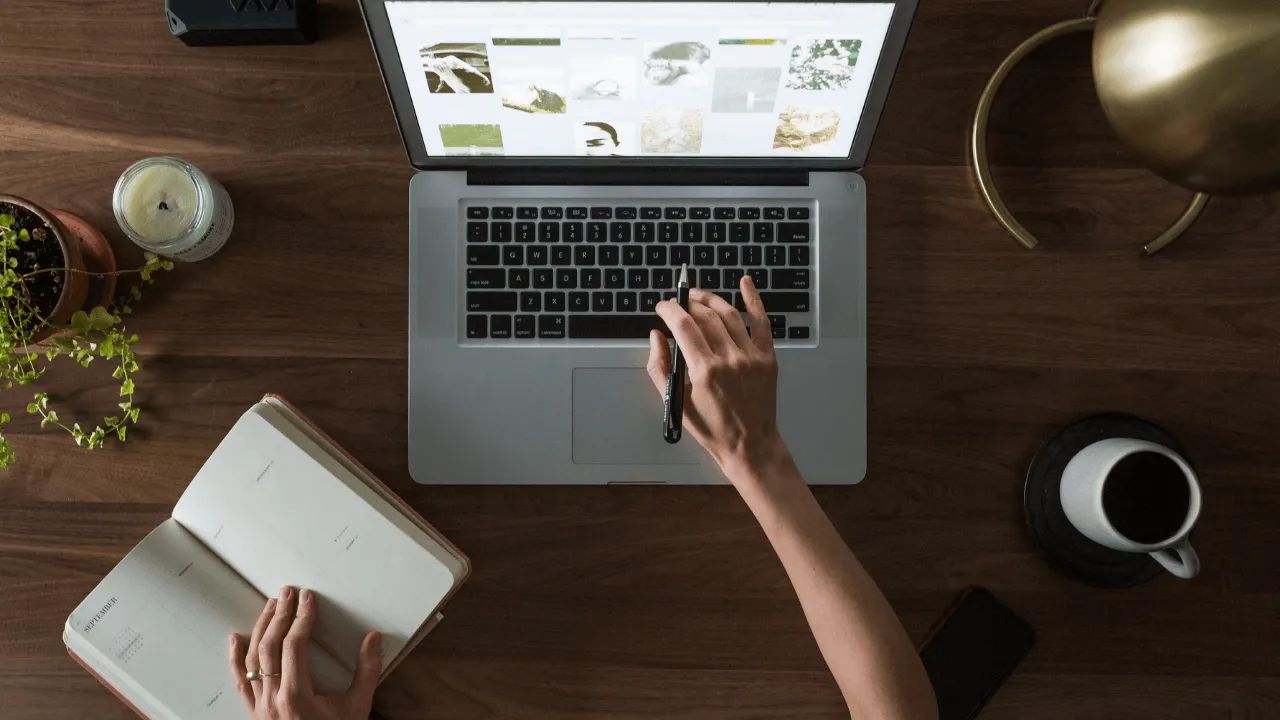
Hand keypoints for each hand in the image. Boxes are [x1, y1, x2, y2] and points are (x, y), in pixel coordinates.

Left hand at [229, 586, 381, 719]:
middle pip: (270, 647)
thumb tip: (374, 637)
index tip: (308, 599)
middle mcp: (273, 700)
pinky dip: (235, 658)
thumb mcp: (357, 707)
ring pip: (252, 659)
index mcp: (297, 696)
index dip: (302, 618)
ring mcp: (260, 706)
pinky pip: (240, 682)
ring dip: (261, 628)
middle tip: (288, 592)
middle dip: (280, 615)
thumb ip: (366, 671)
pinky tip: (236, 637)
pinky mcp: (254, 712)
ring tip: (270, 605)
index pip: (294, 646)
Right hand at [647, 275, 789, 480]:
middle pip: (705, 317)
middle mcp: (730, 359)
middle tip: (677, 303)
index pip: (683, 326)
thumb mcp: (675, 402)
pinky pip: (761, 322)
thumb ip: (660, 366)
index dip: (670, 310)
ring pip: (728, 315)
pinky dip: (754, 299)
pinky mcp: (767, 358)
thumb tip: (656, 336)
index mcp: (705, 371)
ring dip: (710, 300)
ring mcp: (751, 357)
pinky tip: (746, 282)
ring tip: (697, 296)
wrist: (750, 445)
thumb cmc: (712, 429)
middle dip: (686, 304)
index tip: (662, 306)